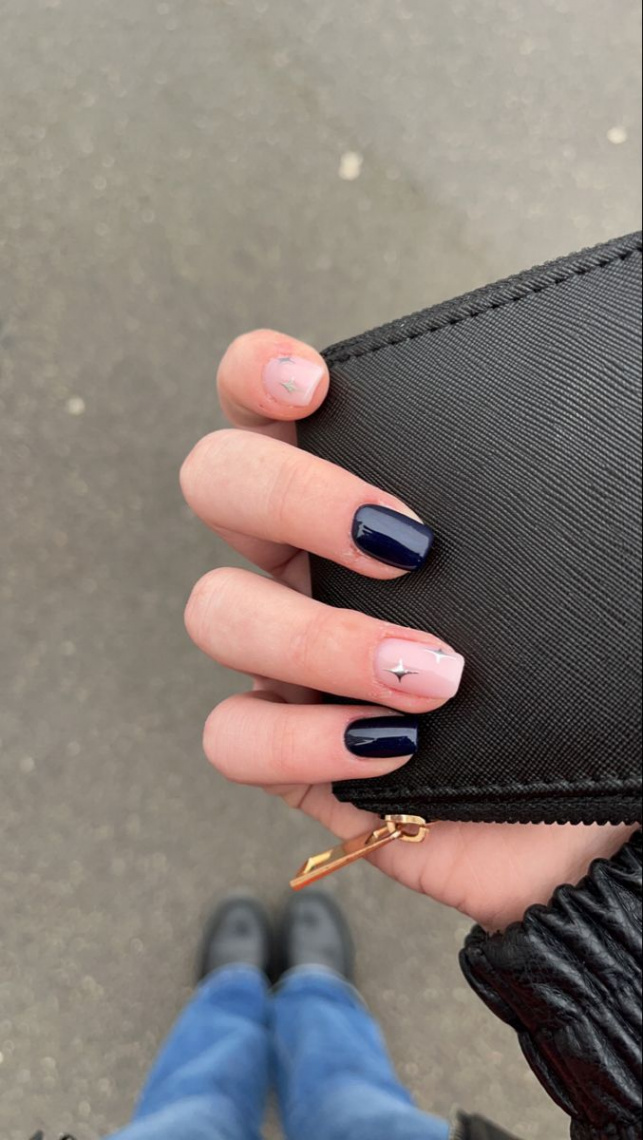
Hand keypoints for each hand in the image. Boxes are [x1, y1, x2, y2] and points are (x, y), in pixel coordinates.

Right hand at [181, 329, 633, 930]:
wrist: (594, 824)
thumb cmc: (593, 686)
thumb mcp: (601, 571)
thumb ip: (589, 496)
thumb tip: (620, 427)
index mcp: (360, 503)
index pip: (267, 410)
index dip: (258, 378)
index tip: (314, 386)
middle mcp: (306, 565)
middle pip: (219, 484)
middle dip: (294, 497)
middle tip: (404, 543)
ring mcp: (287, 659)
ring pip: (217, 612)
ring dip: (322, 636)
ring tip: (435, 675)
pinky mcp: (288, 752)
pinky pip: (233, 738)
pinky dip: (304, 739)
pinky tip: (393, 747)